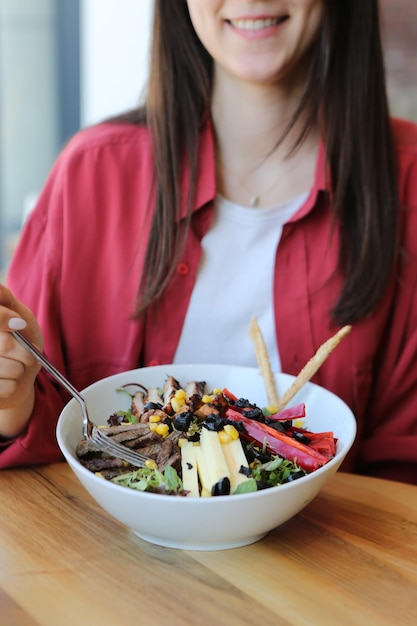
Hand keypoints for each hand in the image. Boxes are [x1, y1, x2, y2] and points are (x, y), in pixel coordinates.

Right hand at [0, 284, 43, 436]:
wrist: (20, 376)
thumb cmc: (21, 341)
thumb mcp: (18, 313)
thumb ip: (7, 300)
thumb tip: (1, 296)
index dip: (4, 319)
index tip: (19, 324)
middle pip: (5, 344)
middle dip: (24, 351)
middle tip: (25, 353)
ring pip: (10, 368)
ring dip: (20, 370)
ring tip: (14, 367)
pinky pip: (7, 387)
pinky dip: (15, 386)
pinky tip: (7, 381)